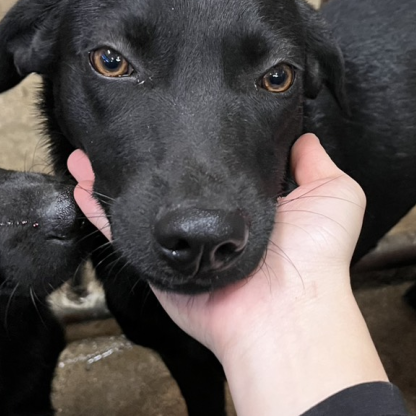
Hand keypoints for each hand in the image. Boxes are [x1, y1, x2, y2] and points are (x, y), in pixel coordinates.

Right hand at [68, 135, 386, 415]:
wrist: (286, 308)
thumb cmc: (315, 254)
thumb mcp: (335, 194)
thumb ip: (316, 163)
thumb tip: (301, 136)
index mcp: (251, 208)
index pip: (218, 167)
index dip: (200, 140)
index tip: (179, 106)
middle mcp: (213, 224)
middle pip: (173, 183)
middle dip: (152, 155)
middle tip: (131, 119)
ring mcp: (183, 244)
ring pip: (141, 201)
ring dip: (117, 171)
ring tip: (92, 142)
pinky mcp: (159, 262)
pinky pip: (120, 230)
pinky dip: (97, 206)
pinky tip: (81, 178)